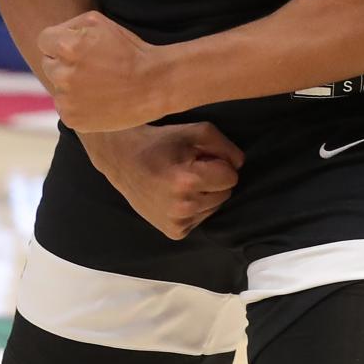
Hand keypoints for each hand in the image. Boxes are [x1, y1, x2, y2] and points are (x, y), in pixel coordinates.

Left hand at [39, 11, 166, 130]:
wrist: (153, 85)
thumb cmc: (128, 50)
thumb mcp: (101, 23)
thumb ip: (70, 26)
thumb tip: (53, 38)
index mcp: (68, 46)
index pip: (44, 40)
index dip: (58, 41)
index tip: (74, 47)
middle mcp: (63, 74)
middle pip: (49, 64)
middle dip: (64, 63)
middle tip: (91, 65)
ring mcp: (66, 99)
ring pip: (57, 87)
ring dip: (71, 84)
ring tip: (98, 83)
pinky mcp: (72, 119)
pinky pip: (65, 107)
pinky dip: (78, 103)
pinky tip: (98, 98)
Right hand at [80, 122, 243, 239]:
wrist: (123, 160)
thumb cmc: (161, 143)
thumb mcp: (196, 132)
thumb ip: (225, 146)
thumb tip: (239, 165)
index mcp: (187, 182)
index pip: (231, 177)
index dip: (220, 164)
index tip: (202, 157)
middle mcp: (182, 208)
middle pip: (226, 193)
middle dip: (214, 179)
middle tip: (189, 167)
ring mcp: (176, 223)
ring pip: (216, 207)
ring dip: (205, 193)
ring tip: (181, 180)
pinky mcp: (173, 232)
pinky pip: (202, 218)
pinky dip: (196, 206)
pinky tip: (177, 194)